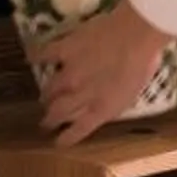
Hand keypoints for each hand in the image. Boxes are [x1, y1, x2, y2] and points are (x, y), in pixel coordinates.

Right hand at [34, 1, 176, 145]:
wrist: (136, 34)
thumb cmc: (145, 62)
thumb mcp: (133, 93)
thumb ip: (116, 103)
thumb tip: (106, 106)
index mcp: (102, 108)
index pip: (78, 130)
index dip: (66, 138)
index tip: (58, 142)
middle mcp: (81, 94)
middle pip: (58, 112)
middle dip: (50, 119)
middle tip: (46, 121)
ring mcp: (70, 73)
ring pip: (50, 90)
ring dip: (46, 95)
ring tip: (44, 97)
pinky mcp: (65, 50)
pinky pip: (44, 55)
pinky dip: (36, 57)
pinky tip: (31, 58)